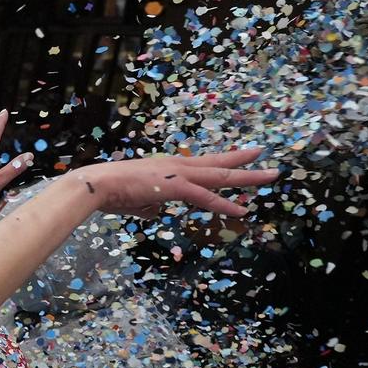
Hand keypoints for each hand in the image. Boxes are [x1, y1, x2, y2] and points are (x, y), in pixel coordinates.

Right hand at [72, 147, 277, 217]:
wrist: (96, 185)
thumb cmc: (110, 192)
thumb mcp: (136, 200)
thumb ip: (150, 205)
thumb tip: (157, 212)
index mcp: (169, 168)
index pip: (204, 162)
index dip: (226, 159)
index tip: (245, 154)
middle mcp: (178, 166)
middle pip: (219, 163)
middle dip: (245, 161)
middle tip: (266, 158)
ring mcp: (178, 175)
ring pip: (221, 175)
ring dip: (248, 177)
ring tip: (271, 176)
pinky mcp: (175, 187)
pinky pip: (206, 197)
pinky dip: (224, 204)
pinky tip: (242, 211)